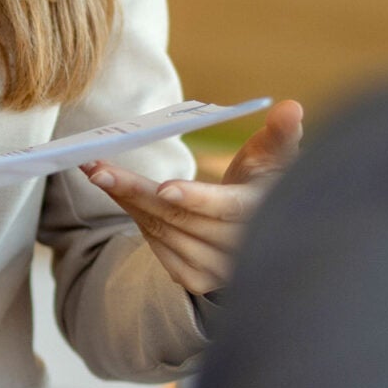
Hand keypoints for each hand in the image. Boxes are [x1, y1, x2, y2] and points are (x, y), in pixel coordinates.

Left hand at [81, 99, 304, 297]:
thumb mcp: (276, 157)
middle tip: (98, 167)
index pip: (226, 209)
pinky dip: (136, 218)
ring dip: (127, 201)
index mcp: (262, 214)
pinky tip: (122, 194)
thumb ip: (280, 134)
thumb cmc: (265, 184)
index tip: (165, 187)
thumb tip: (290, 108)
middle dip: (135, 191)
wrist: (262, 232)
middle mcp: (241, 250)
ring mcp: (218, 270)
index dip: (196, 198)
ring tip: (99, 171)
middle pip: (179, 218)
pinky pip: (157, 245)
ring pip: (162, 231)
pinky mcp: (197, 279)